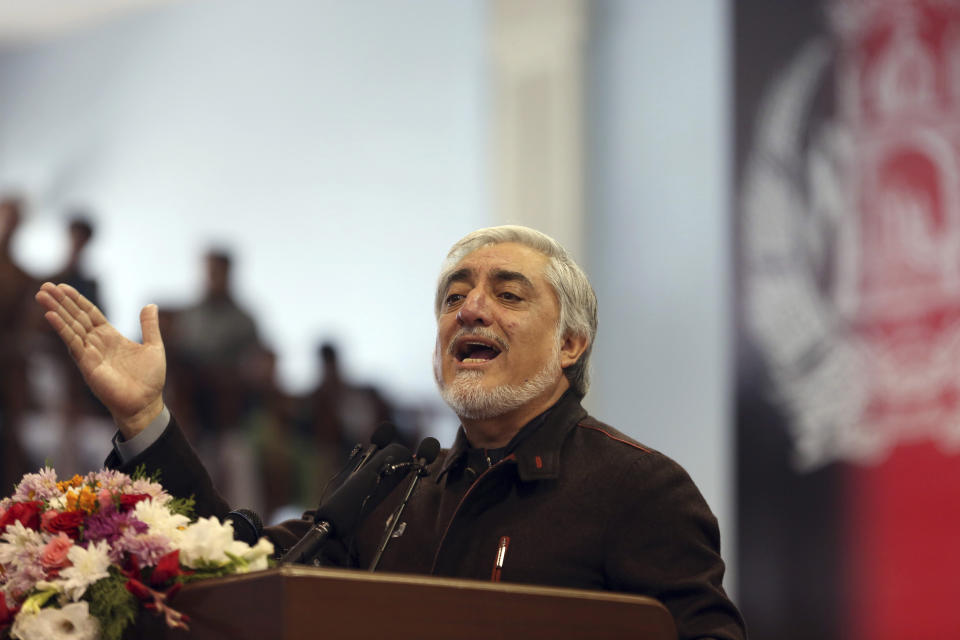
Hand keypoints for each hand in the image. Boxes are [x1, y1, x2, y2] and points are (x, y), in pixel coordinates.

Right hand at [35, 282, 165, 438]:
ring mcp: (90, 353)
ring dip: (56, 310)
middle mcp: (97, 343)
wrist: (146, 404)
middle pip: (76, 317)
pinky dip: (62, 329)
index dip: (77, 300)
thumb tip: (151, 305)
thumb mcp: (154, 346)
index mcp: (111, 337)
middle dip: (61, 301)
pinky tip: (51, 316)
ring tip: (41, 295)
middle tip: (45, 285)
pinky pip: (73, 343)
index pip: (90, 314)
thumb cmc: (150, 379)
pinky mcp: (87, 364)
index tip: (63, 287)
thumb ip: (149, 326)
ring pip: (71, 327)